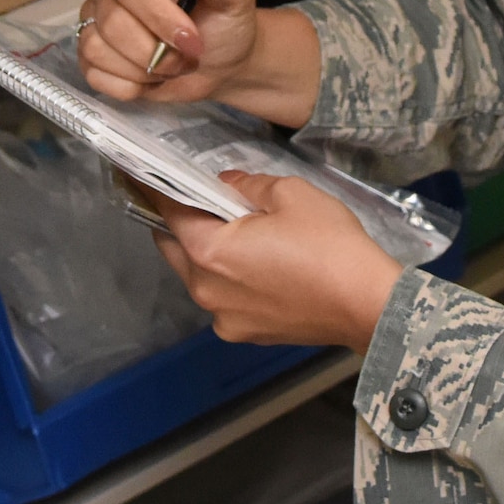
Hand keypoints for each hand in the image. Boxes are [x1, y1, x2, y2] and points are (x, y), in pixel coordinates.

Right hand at [79, 0, 257, 102]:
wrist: (220, 62)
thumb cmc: (224, 24)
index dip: (160, 19)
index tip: (191, 40)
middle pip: (112, 22)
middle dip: (155, 53)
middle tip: (185, 58)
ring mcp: (96, 17)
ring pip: (96, 48)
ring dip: (142, 70)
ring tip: (168, 65)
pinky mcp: (90, 52)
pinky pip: (93, 73)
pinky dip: (128, 85)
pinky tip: (149, 77)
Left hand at [147, 172, 404, 352]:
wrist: (367, 304)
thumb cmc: (328, 244)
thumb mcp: (290, 194)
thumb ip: (248, 185)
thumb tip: (227, 185)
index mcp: (208, 252)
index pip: (169, 211)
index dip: (155, 187)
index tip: (137, 171)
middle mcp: (205, 290)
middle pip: (175, 248)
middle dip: (177, 221)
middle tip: (191, 195)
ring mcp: (224, 318)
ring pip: (198, 276)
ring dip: (203, 251)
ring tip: (230, 228)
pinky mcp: (246, 333)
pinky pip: (222, 298)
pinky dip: (227, 277)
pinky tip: (254, 262)